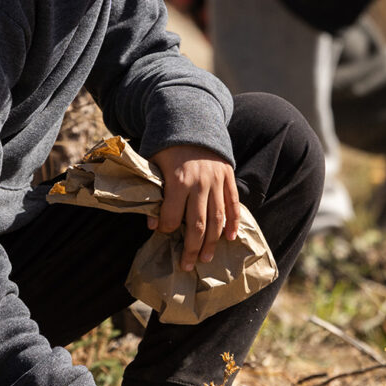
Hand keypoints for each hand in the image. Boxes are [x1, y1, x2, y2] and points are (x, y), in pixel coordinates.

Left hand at [149, 144, 240, 271]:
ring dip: (213, 242)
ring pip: (218, 219)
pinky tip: (230, 238)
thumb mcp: (152, 164)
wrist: (192, 119)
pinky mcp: (228, 177)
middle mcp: (200, 184)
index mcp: (178, 181)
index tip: (163, 235)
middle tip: (187, 265)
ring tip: (206, 259)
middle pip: (198, 225)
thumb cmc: (167, 145)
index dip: (167, 230)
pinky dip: (233, 222)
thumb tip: (152, 224)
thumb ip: (153, 194)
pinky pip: (233, 204)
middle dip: (192, 249)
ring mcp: (217, 181)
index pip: (174, 217)